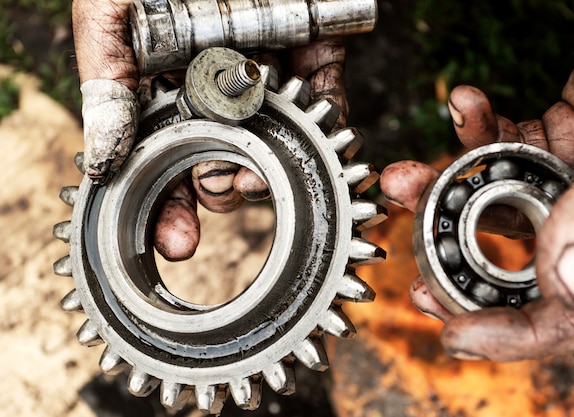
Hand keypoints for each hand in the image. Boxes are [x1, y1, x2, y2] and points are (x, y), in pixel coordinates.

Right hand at [73, 1, 347, 260]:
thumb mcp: (112, 6)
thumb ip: (107, 77)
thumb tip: (99, 158)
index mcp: (166, 80)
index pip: (160, 159)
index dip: (164, 205)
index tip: (176, 243)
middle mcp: (216, 85)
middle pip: (220, 161)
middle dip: (226, 189)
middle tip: (232, 193)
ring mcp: (267, 72)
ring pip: (276, 144)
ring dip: (276, 171)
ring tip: (270, 177)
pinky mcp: (315, 52)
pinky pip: (327, 102)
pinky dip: (329, 130)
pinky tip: (324, 153)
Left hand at [380, 0, 573, 360]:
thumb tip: (567, 286)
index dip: (517, 335)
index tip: (455, 337)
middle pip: (532, 265)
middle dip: (462, 264)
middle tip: (415, 268)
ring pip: (507, 203)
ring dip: (449, 189)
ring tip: (406, 179)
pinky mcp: (568, 136)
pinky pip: (512, 146)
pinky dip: (481, 131)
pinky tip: (465, 104)